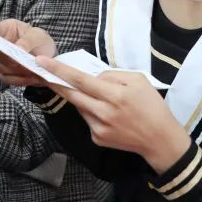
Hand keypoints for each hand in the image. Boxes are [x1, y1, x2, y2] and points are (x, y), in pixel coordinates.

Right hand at [0, 20, 56, 86]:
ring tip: (31, 69)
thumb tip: (18, 49)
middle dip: (5, 58)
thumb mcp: (38, 36)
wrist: (48, 56)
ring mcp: (0, 59)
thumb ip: (27, 41)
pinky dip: (20, 79)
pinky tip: (32, 77)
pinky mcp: (5, 73)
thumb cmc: (40, 40)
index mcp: (5, 29)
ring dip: (15, 70)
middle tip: (19, 62)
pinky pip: (7, 78)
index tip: (2, 46)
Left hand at [36, 56, 190, 173]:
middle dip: (55, 81)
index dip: (59, 70)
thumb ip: (112, 75)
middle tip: (42, 71)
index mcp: (114, 95)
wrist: (159, 139)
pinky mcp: (97, 138)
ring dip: (80, 96)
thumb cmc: (151, 106)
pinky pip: (88, 118)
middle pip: (71, 94)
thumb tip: (93, 76)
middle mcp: (103, 112)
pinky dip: (91, 111)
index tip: (41, 62)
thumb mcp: (138, 80)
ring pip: (79, 106)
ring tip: (97, 95)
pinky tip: (107, 113)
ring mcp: (98, 127)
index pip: (80, 80)